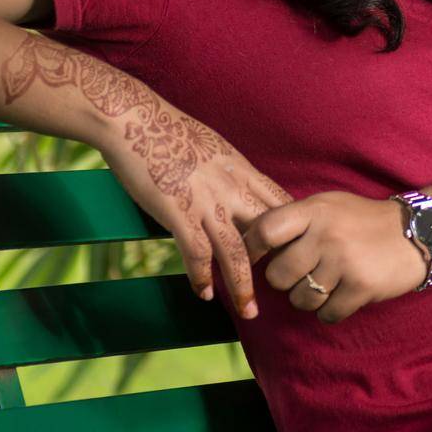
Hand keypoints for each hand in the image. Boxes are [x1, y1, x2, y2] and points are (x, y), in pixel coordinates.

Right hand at [95, 102, 292, 319]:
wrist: (133, 120)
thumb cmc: (166, 130)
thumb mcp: (211, 146)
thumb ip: (227, 170)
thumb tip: (236, 185)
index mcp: (240, 169)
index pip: (281, 203)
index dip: (293, 230)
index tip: (298, 253)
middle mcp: (230, 187)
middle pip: (267, 233)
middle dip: (278, 264)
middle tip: (285, 290)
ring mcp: (206, 202)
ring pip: (236, 253)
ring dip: (243, 287)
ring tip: (249, 311)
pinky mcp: (178, 212)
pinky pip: (197, 254)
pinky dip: (202, 277)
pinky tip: (204, 294)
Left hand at [242, 191, 431, 323]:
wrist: (417, 233)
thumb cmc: (362, 221)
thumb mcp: (329, 206)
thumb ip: (296, 220)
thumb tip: (252, 242)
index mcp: (314, 210)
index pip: (266, 230)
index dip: (251, 248)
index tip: (253, 259)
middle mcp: (326, 234)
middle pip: (278, 276)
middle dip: (286, 281)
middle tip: (303, 273)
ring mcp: (344, 261)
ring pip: (300, 299)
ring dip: (309, 299)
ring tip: (327, 283)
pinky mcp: (361, 287)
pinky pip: (326, 314)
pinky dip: (331, 311)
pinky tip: (343, 295)